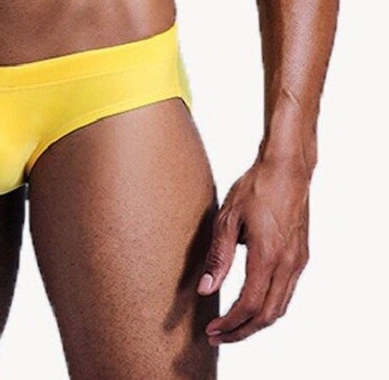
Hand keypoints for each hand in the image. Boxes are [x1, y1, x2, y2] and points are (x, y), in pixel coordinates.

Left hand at [197, 157, 309, 343]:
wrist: (288, 169)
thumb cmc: (255, 188)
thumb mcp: (227, 219)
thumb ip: (218, 257)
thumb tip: (205, 289)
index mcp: (268, 256)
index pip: (249, 304)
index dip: (229, 323)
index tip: (211, 330)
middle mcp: (288, 264)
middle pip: (267, 315)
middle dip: (242, 332)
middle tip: (218, 336)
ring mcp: (298, 262)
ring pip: (280, 307)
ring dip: (256, 322)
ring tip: (231, 326)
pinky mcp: (301, 256)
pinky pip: (286, 293)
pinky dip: (268, 306)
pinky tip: (251, 304)